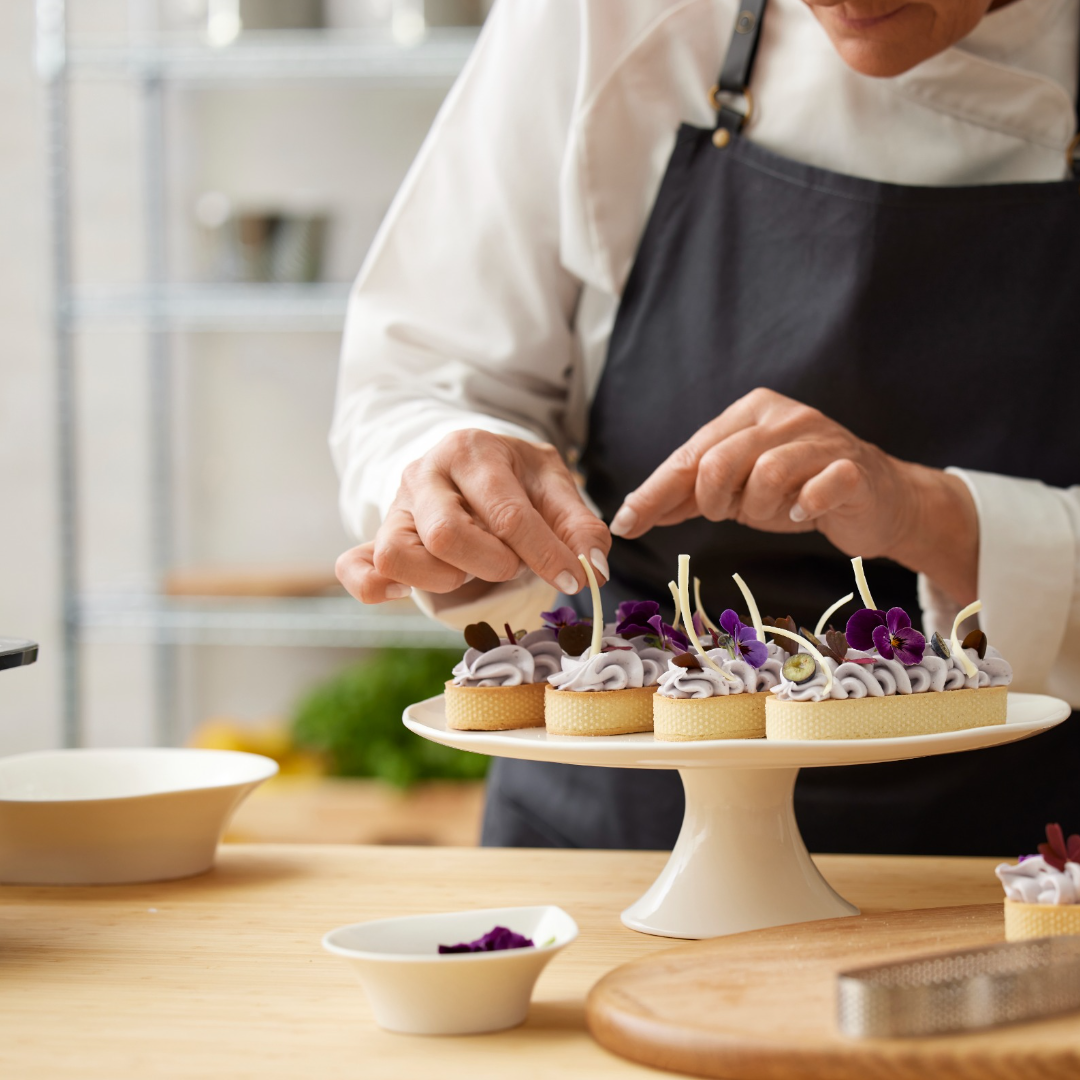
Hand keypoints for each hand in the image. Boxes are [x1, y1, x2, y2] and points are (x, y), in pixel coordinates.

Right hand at [336, 430, 610, 603]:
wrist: (468, 462)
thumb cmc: (515, 478)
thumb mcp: (553, 485)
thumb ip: (578, 523)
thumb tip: (594, 566)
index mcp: (472, 451)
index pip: (507, 513)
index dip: (546, 554)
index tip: (575, 579)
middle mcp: (425, 474)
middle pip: (447, 535)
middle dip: (492, 564)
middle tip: (513, 567)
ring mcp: (395, 507)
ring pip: (398, 554)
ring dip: (443, 578)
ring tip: (470, 572)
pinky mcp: (377, 537)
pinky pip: (356, 570)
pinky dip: (377, 588)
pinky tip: (409, 591)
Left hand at [609, 388, 977, 601]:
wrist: (877, 500)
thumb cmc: (798, 491)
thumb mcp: (738, 491)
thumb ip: (690, 495)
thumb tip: (630, 515)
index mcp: (749, 413)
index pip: (689, 454)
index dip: (654, 492)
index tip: (625, 525)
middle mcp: (783, 417)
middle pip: (718, 461)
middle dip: (713, 500)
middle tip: (730, 514)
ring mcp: (822, 438)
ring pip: (765, 474)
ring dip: (760, 508)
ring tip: (775, 512)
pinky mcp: (853, 468)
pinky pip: (819, 486)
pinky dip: (805, 505)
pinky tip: (805, 510)